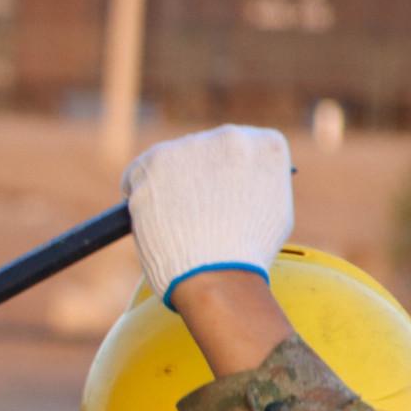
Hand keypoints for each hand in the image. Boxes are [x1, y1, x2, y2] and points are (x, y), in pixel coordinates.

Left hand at [122, 124, 292, 307]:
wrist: (216, 274)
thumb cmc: (248, 255)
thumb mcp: (272, 210)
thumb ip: (257, 182)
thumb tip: (240, 177)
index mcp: (265, 144)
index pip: (244, 148)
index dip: (229, 175)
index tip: (222, 194)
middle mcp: (228, 136)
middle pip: (206, 152)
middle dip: (198, 178)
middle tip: (193, 211)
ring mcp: (188, 147)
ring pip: (172, 162)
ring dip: (169, 185)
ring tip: (174, 221)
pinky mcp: (152, 162)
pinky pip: (138, 173)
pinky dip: (138, 192)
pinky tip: (149, 215)